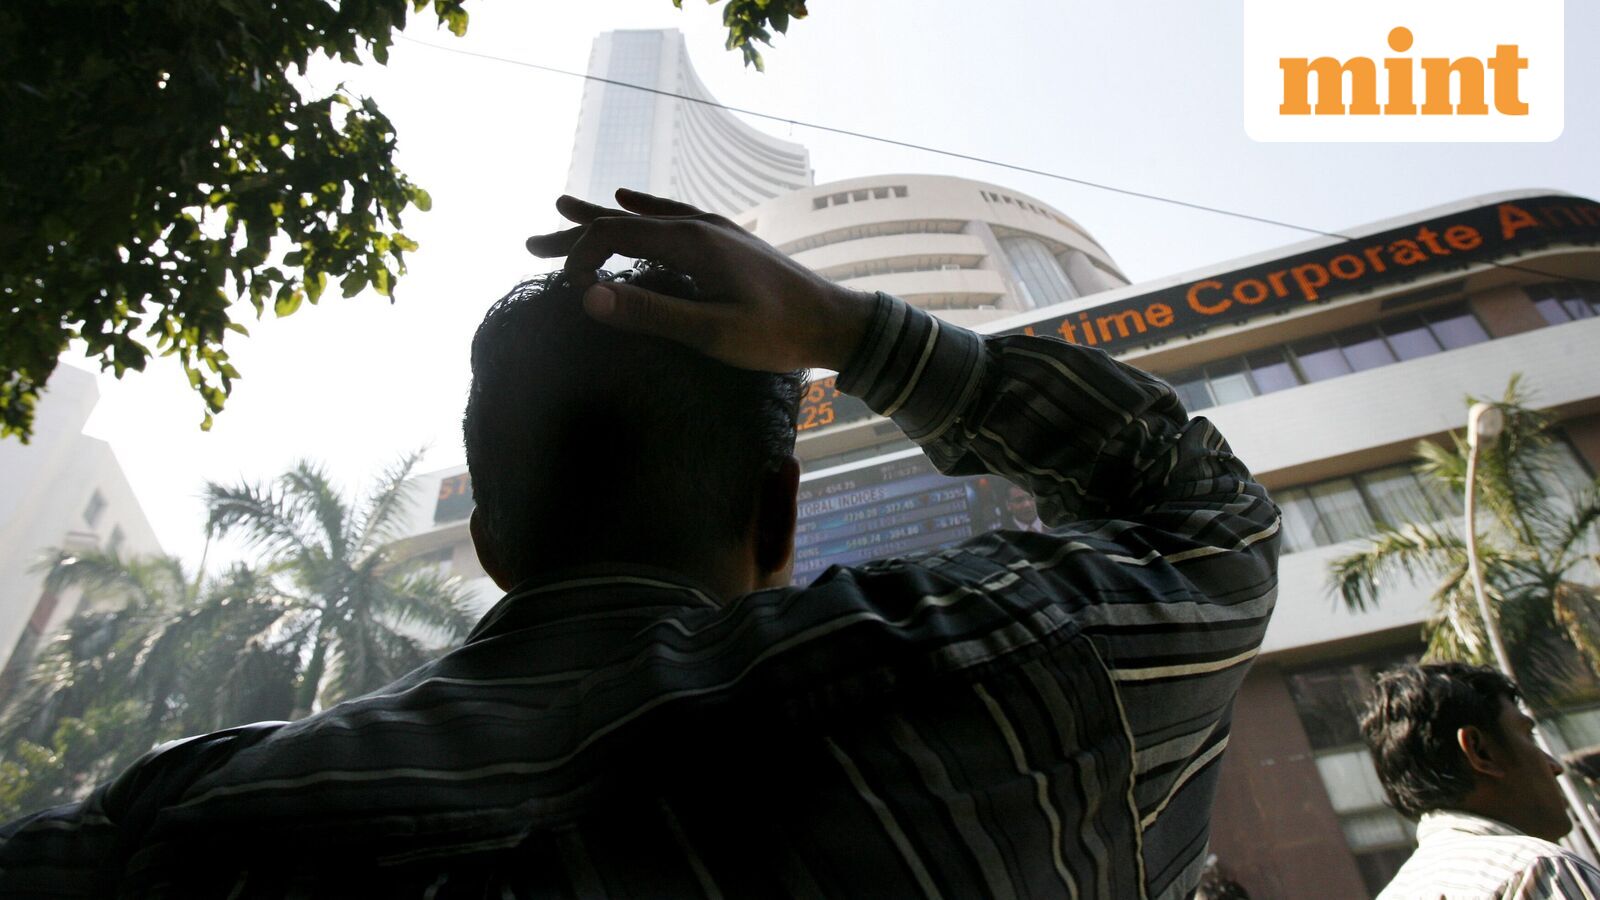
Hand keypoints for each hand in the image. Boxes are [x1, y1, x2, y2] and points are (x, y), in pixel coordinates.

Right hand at [525, 189, 873, 372]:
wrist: (835, 322)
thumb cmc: (777, 335)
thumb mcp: (712, 333)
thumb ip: (651, 313)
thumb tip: (588, 299)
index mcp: (692, 242)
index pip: (616, 235)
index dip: (582, 259)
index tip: (568, 295)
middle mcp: (699, 226)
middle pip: (624, 222)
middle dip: (576, 234)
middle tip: (530, 244)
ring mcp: (714, 229)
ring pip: (645, 217)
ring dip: (602, 219)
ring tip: (563, 209)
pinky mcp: (727, 239)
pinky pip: (671, 214)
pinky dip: (643, 209)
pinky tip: (631, 198)